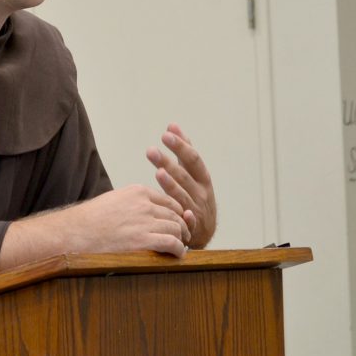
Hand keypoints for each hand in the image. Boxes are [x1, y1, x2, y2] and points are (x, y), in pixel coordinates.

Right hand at [0, 184, 192, 272]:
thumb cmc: (89, 221)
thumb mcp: (112, 201)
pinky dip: (179, 250)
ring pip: (176, 228)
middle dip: (181, 226)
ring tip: (180, 246)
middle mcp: (144, 204)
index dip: (176, 213)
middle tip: (183, 236)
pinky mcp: (144, 240)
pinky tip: (178, 255)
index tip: (177, 222)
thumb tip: (143, 213)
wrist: (75, 234)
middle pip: (175, 214)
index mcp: (137, 192)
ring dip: (181, 238)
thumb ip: (131, 203)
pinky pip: (172, 243)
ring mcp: (145, 221)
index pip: (168, 200)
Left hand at [146, 123, 216, 247]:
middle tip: (151, 150)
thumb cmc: (195, 194)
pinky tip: (181, 210)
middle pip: (184, 175)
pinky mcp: (193, 227)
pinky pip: (189, 220)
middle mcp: (202, 191)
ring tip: (158, 173)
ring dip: (171, 184)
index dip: (180, 146)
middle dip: (169, 162)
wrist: (204, 230)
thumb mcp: (192, 172)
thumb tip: (172, 126)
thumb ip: (183, 151)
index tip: (166, 134)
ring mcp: (197, 209)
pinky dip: (187, 215)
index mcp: (202, 177)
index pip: (192, 159)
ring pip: (183, 195)